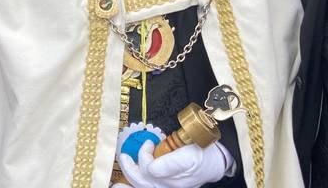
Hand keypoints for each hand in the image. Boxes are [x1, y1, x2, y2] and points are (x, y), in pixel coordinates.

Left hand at [118, 140, 232, 187]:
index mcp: (170, 179)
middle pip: (141, 181)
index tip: (150, 143)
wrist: (213, 164)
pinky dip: (134, 186)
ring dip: (128, 184)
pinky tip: (122, 187)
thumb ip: (171, 163)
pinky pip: (145, 187)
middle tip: (123, 157)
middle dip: (129, 170)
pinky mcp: (163, 186)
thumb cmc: (201, 157)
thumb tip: (152, 168)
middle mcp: (165, 186)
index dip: (145, 155)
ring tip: (114, 186)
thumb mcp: (189, 157)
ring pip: (142, 187)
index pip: (149, 170)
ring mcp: (164, 187)